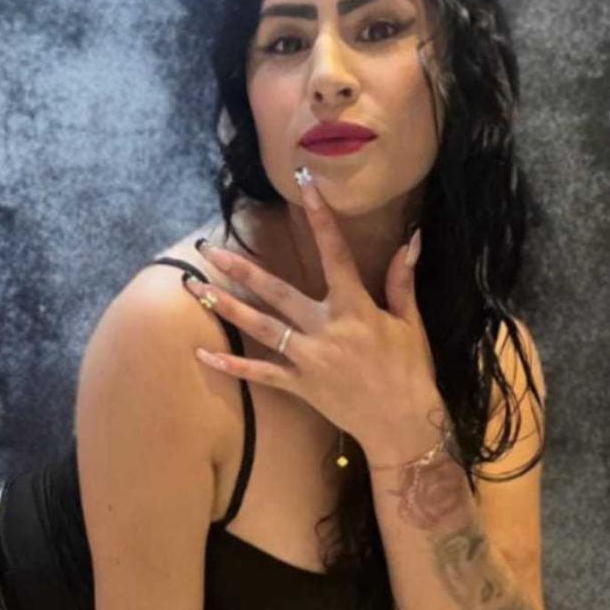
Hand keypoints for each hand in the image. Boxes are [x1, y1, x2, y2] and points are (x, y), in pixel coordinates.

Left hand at [185, 167, 447, 466]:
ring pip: (260, 328)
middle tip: (210, 249)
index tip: (304, 185)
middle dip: (241, 269)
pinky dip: (231, 366)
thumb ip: (401, 281)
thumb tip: (413, 240)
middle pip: (277, 293)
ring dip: (227, 307)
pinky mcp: (300, 386)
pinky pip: (260, 374)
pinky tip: (202, 355)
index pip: (334, 253)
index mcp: (355, 308)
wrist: (403, 424)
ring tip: (196, 288)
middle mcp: (326, 330)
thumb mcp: (411, 323)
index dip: (319, 217)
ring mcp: (309, 359)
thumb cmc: (410, 371)